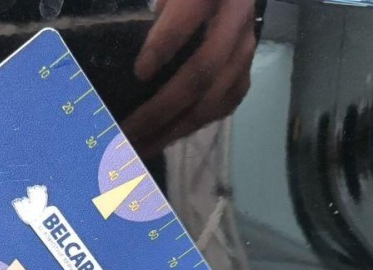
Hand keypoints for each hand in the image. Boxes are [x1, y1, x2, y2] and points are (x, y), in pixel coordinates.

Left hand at [123, 0, 257, 156]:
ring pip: (211, 101)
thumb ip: (158, 18)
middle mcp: (236, 25)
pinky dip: (188, 128)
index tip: (139, 74)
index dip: (163, 46)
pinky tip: (162, 140)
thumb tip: (138, 65)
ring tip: (138, 148)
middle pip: (200, 74)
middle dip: (160, 110)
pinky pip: (219, 110)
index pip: (187, 18)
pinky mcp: (244, 78)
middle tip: (127, 131)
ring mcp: (244, 55)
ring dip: (171, 130)